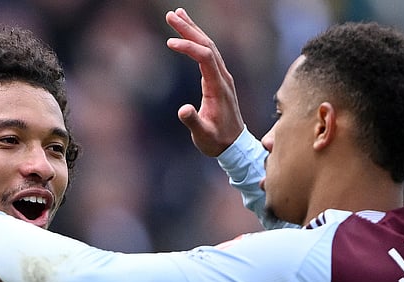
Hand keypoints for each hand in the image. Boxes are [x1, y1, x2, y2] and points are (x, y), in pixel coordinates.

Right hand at [165, 8, 244, 156]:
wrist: (234, 146)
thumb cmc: (216, 141)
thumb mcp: (203, 135)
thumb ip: (193, 121)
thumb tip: (183, 110)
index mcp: (219, 87)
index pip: (205, 57)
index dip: (188, 47)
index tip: (169, 43)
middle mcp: (223, 76)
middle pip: (207, 45)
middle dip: (189, 29)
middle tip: (171, 14)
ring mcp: (221, 76)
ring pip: (208, 46)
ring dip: (192, 30)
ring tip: (177, 15)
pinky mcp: (217, 78)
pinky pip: (207, 54)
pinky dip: (196, 41)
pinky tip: (187, 35)